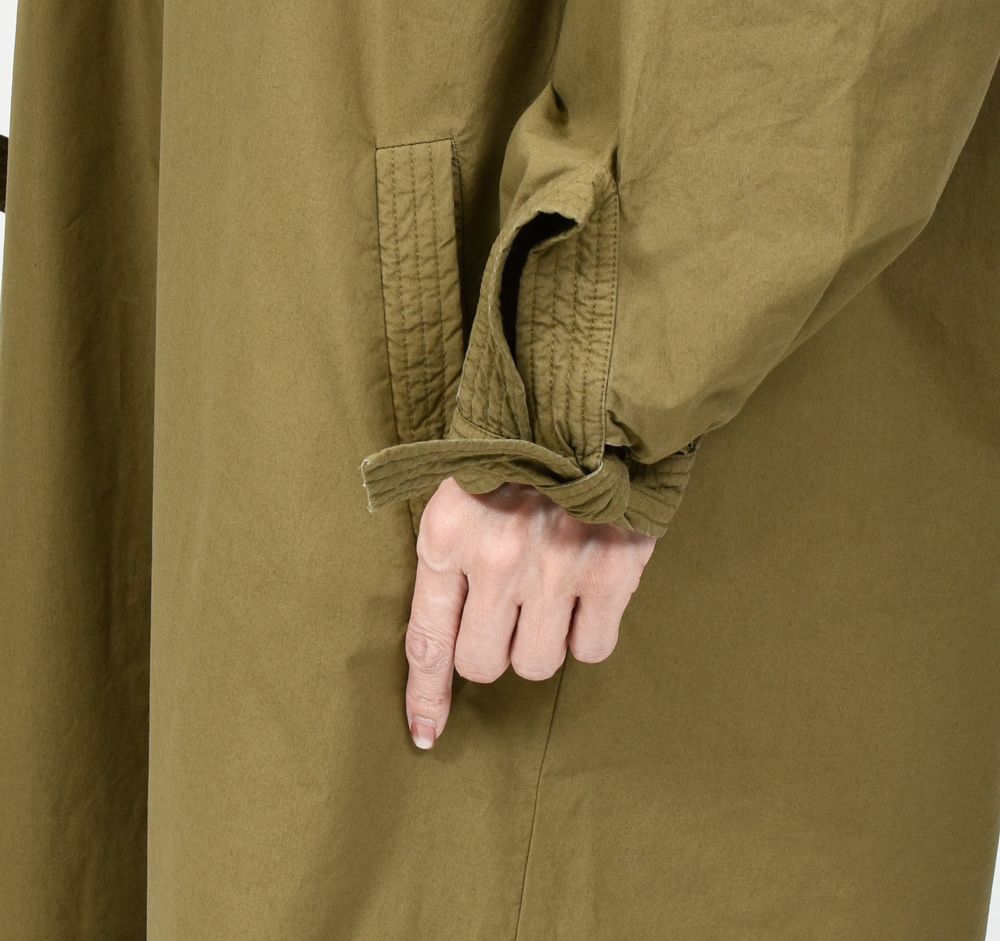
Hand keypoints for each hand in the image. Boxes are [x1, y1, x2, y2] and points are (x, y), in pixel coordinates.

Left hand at [404, 475, 656, 748]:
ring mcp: (556, 568)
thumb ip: (447, 558)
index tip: (425, 734)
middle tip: (509, 612)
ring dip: (540, 644)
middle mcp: (496, 558)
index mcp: (447, 533)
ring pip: (535, 666)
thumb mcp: (459, 491)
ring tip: (550, 596)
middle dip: (492, 650)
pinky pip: (592, 651)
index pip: (426, 640)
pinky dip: (588, 635)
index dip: (425, 696)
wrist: (593, 409)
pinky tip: (586, 597)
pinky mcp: (611, 572)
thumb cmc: (517, 454)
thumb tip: (444, 646)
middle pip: (481, 665)